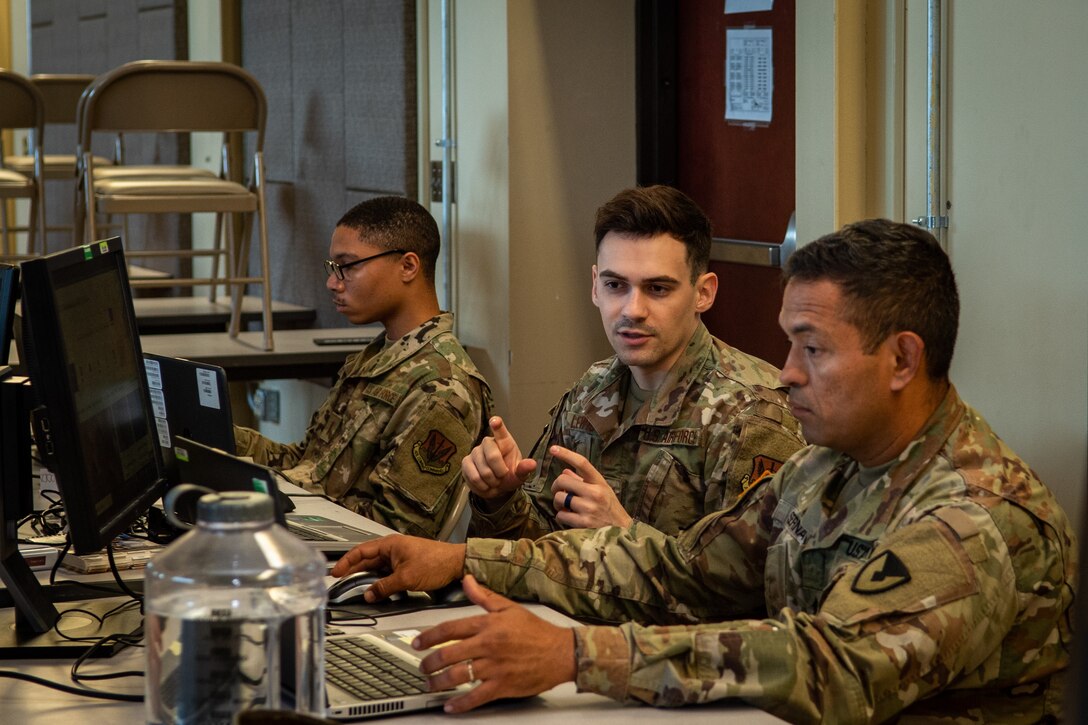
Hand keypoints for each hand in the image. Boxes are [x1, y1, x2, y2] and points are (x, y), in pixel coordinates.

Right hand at [330, 534, 465, 601]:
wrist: (457, 564)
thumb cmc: (436, 562)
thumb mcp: (406, 578)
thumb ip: (385, 587)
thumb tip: (369, 593)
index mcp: (390, 544)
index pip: (361, 551)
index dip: (346, 562)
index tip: (336, 572)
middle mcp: (393, 548)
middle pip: (367, 560)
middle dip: (354, 572)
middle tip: (342, 583)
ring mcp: (400, 557)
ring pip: (377, 568)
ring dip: (368, 578)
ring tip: (357, 589)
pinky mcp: (407, 565)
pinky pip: (387, 573)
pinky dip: (380, 581)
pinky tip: (376, 590)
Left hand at [414, 575, 575, 712]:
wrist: (561, 652)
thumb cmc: (537, 631)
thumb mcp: (509, 608)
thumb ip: (484, 596)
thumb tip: (467, 580)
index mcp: (488, 625)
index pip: (450, 628)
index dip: (429, 636)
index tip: (418, 642)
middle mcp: (488, 645)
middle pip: (448, 654)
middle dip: (429, 662)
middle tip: (421, 667)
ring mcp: (494, 667)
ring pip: (457, 676)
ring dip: (439, 682)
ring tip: (430, 685)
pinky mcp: (502, 685)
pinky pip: (476, 697)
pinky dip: (460, 703)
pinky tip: (450, 705)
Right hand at [461, 416, 537, 502]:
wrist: (496, 487)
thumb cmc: (509, 475)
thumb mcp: (519, 474)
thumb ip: (524, 469)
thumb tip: (532, 464)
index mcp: (504, 441)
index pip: (500, 430)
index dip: (497, 425)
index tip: (495, 421)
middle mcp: (488, 443)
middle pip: (492, 456)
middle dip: (500, 472)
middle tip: (502, 477)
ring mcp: (475, 452)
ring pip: (483, 470)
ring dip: (491, 481)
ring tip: (495, 482)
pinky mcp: (466, 462)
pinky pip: (473, 476)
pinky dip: (482, 486)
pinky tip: (486, 485)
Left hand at [549, 445, 632, 528]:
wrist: (621, 532)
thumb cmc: (610, 509)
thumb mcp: (602, 490)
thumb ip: (583, 480)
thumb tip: (565, 470)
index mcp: (599, 482)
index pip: (582, 463)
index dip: (566, 454)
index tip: (553, 448)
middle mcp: (594, 493)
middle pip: (563, 480)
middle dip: (556, 486)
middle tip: (558, 491)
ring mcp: (588, 508)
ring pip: (559, 498)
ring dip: (558, 502)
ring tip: (565, 506)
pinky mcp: (583, 523)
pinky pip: (560, 515)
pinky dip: (561, 516)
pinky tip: (568, 517)